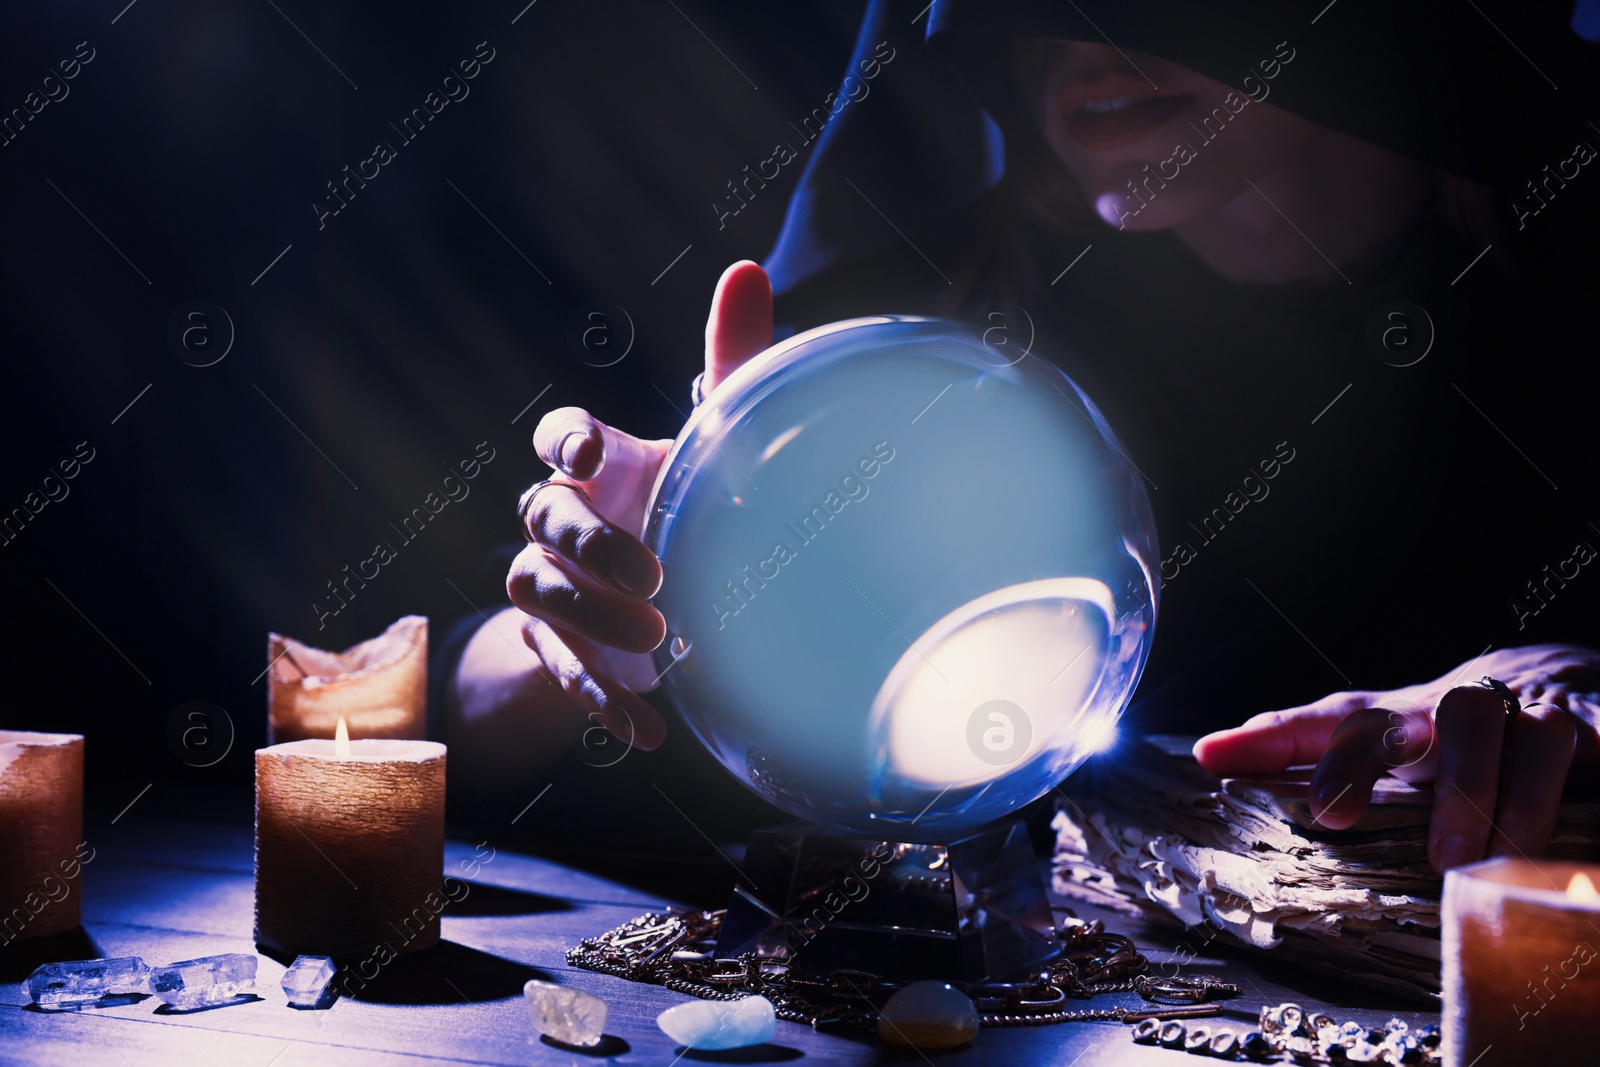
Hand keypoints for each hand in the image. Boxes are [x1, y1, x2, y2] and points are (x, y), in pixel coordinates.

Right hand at [506, 260, 773, 750]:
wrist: (682, 606)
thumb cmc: (699, 505)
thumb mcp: (720, 446)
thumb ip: (732, 364)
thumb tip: (748, 268)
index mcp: (605, 466)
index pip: (555, 436)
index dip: (564, 440)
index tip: (594, 452)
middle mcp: (568, 519)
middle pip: (542, 514)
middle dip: (591, 544)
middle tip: (656, 574)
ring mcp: (557, 589)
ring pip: (534, 588)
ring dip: (589, 617)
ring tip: (660, 641)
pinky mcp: (562, 650)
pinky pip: (560, 670)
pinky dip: (600, 699)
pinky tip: (648, 729)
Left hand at [1193, 644, 1599, 872]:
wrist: (1562, 673)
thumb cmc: (1454, 723)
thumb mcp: (1385, 734)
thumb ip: (1309, 743)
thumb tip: (1208, 749)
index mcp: (1406, 711)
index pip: (1338, 718)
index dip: (1280, 737)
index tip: (1212, 755)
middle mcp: (1468, 702)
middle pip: (1445, 721)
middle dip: (1422, 779)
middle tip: (1415, 849)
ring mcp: (1541, 712)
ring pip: (1529, 743)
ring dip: (1503, 801)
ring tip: (1477, 863)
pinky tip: (1588, 804)